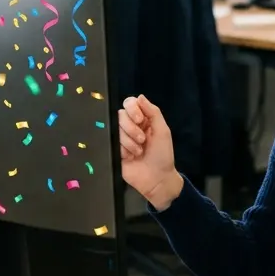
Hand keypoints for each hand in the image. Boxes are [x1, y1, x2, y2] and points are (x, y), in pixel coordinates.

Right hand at [117, 95, 182, 210]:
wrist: (156, 179)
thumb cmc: (162, 155)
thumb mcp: (163, 131)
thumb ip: (153, 112)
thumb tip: (140, 96)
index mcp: (142, 119)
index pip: (129, 103)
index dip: (132, 109)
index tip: (139, 119)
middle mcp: (130, 126)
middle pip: (120, 115)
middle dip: (132, 128)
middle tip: (142, 140)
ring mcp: (120, 138)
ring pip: (115, 129)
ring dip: (129, 141)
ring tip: (139, 152)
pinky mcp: (113, 150)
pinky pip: (111, 142)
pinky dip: (123, 150)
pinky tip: (130, 157)